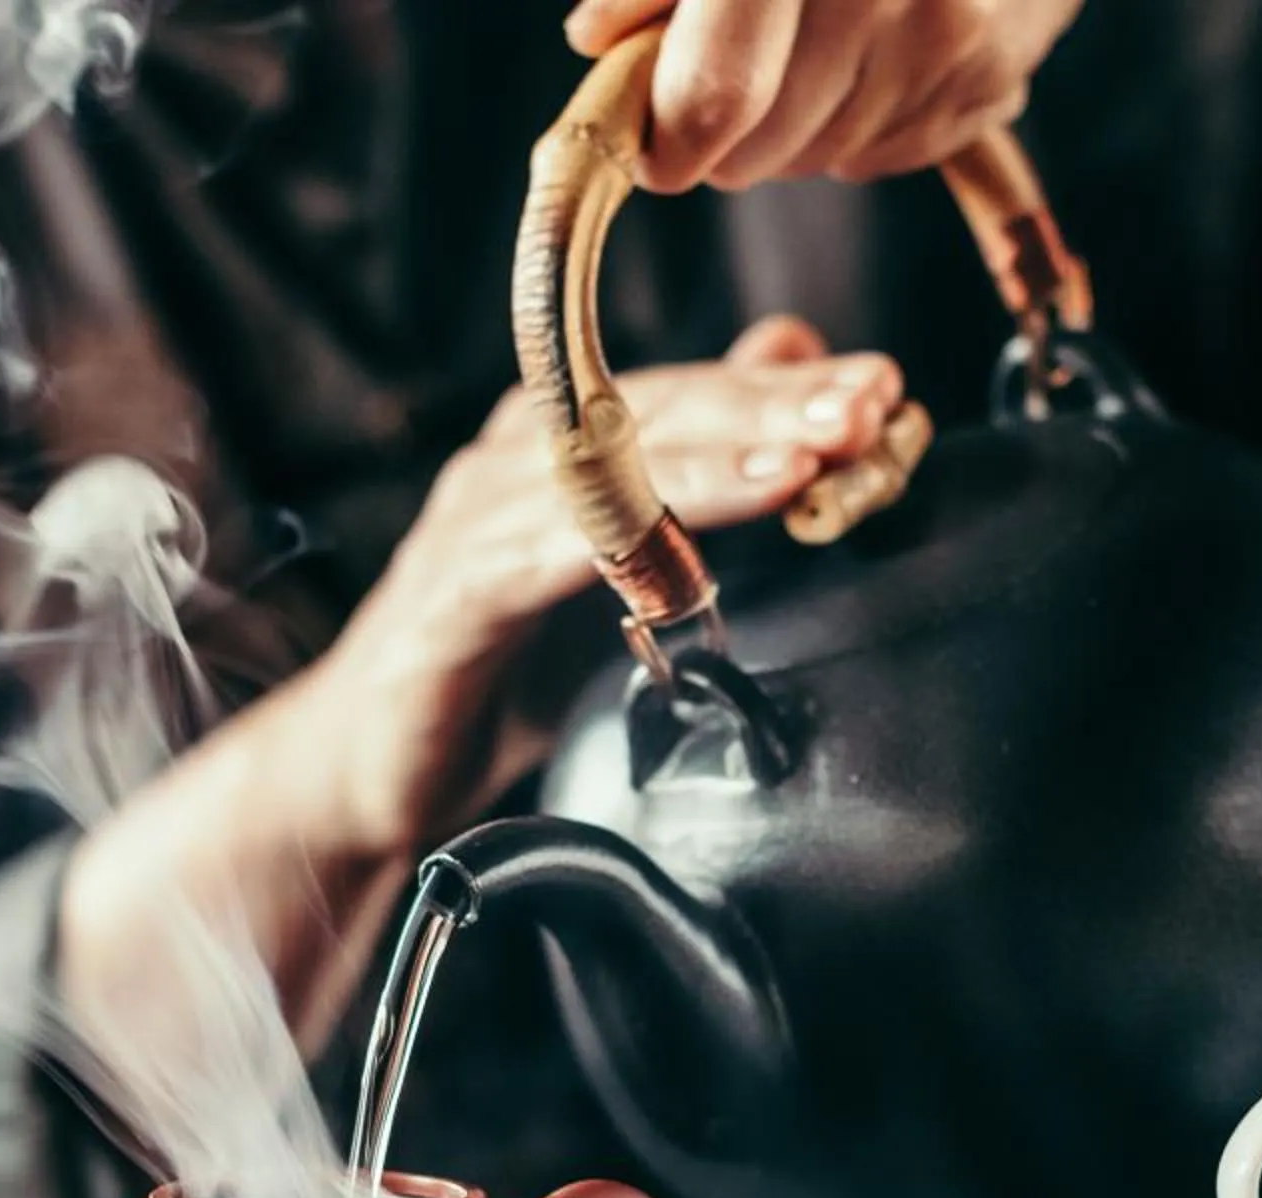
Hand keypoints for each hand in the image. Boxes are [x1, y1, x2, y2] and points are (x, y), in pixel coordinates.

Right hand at [56, 315, 903, 1051]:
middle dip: (771, 402)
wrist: (378, 774)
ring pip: (607, 465)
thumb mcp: (626, 573)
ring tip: (805, 458)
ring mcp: (478, 517)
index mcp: (564, 443)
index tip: (883, 385)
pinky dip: (622, 537)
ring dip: (713, 456)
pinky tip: (688, 543)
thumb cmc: (509, 670)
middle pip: (658, 405)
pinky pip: (544, 547)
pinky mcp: (452, 592)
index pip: (694, 392)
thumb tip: (792, 359)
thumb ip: (703, 474)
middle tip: (867, 401)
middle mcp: (518, 457)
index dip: (787, 384)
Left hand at [562, 0, 1082, 191]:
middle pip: (753, 151)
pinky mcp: (990, 83)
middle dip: (724, 132)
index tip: (650, 144)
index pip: (710, 100)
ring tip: (821, 42)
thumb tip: (597, 39)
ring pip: (812, 159)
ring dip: (795, 124)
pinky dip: (860, 120)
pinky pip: (878, 156)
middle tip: (740, 64)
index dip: (663, 143)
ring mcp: (946, 38)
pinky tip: (878, 51)